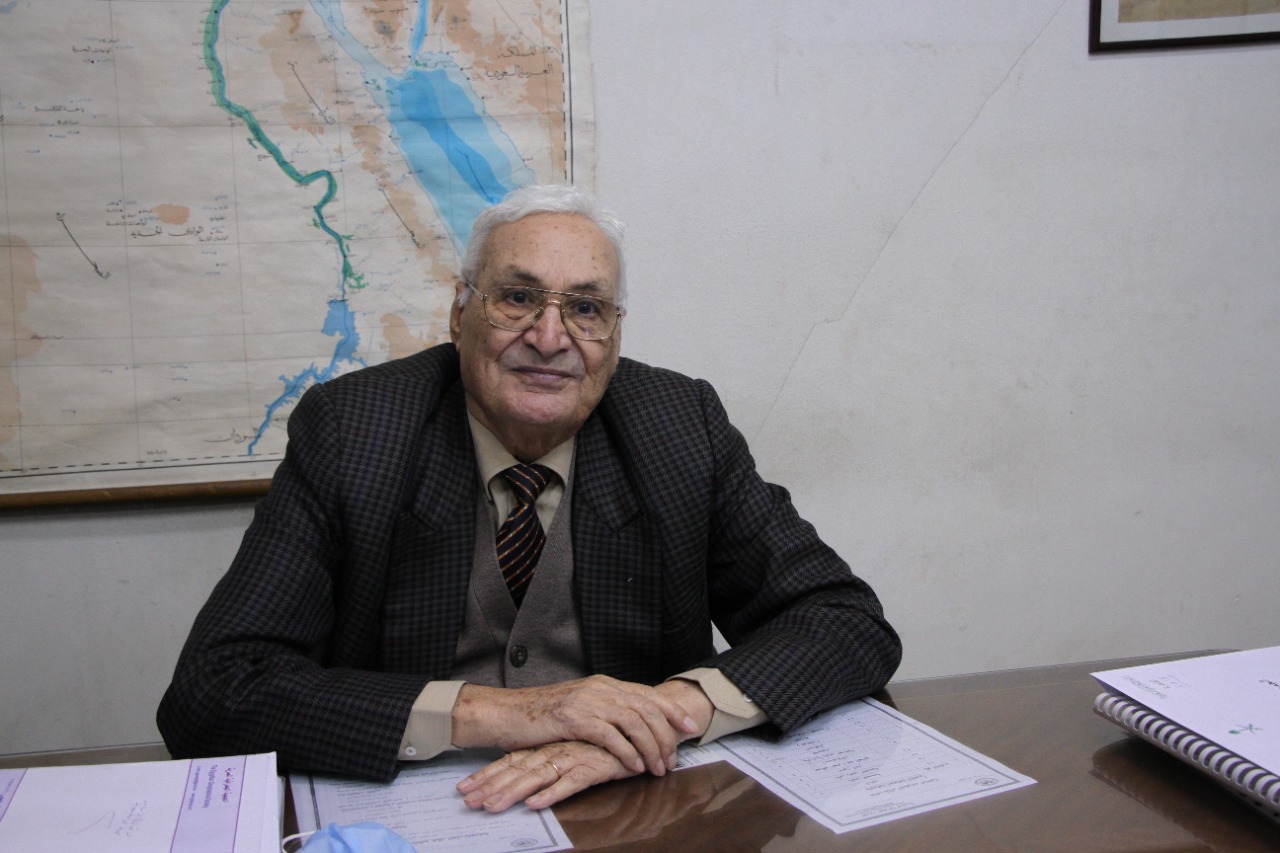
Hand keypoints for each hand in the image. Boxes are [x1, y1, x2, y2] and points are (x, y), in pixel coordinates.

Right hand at [451, 675, 701, 775]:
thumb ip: (606, 710)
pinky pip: (610, 736)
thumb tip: (634, 724)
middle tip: (672, 760)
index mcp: (604, 683)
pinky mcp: (573, 718)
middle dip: (665, 736)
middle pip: (646, 709)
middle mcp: (600, 688)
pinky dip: (627, 752)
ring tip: (657, 768)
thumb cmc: (544, 715)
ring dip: (650, 747)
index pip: (647, 694)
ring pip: (633, 722)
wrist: (507, 713)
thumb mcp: (581, 707)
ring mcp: (587, 701)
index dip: (671, 710)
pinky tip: (634, 766)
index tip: (690, 727)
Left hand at [457, 741, 636, 812]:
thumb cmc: (604, 743)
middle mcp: (556, 749)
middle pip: (517, 770)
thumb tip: (525, 782)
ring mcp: (574, 756)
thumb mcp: (572, 751)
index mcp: (548, 746)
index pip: (511, 761)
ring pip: (537, 776)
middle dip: (490, 787)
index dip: (487, 775)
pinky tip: (535, 804)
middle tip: (467, 802)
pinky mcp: (594, 766)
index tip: (463, 789)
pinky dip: (552, 793)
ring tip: (492, 806)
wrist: (640, 728)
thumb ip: (551, 762)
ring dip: (513, 792)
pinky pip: (570, 782)